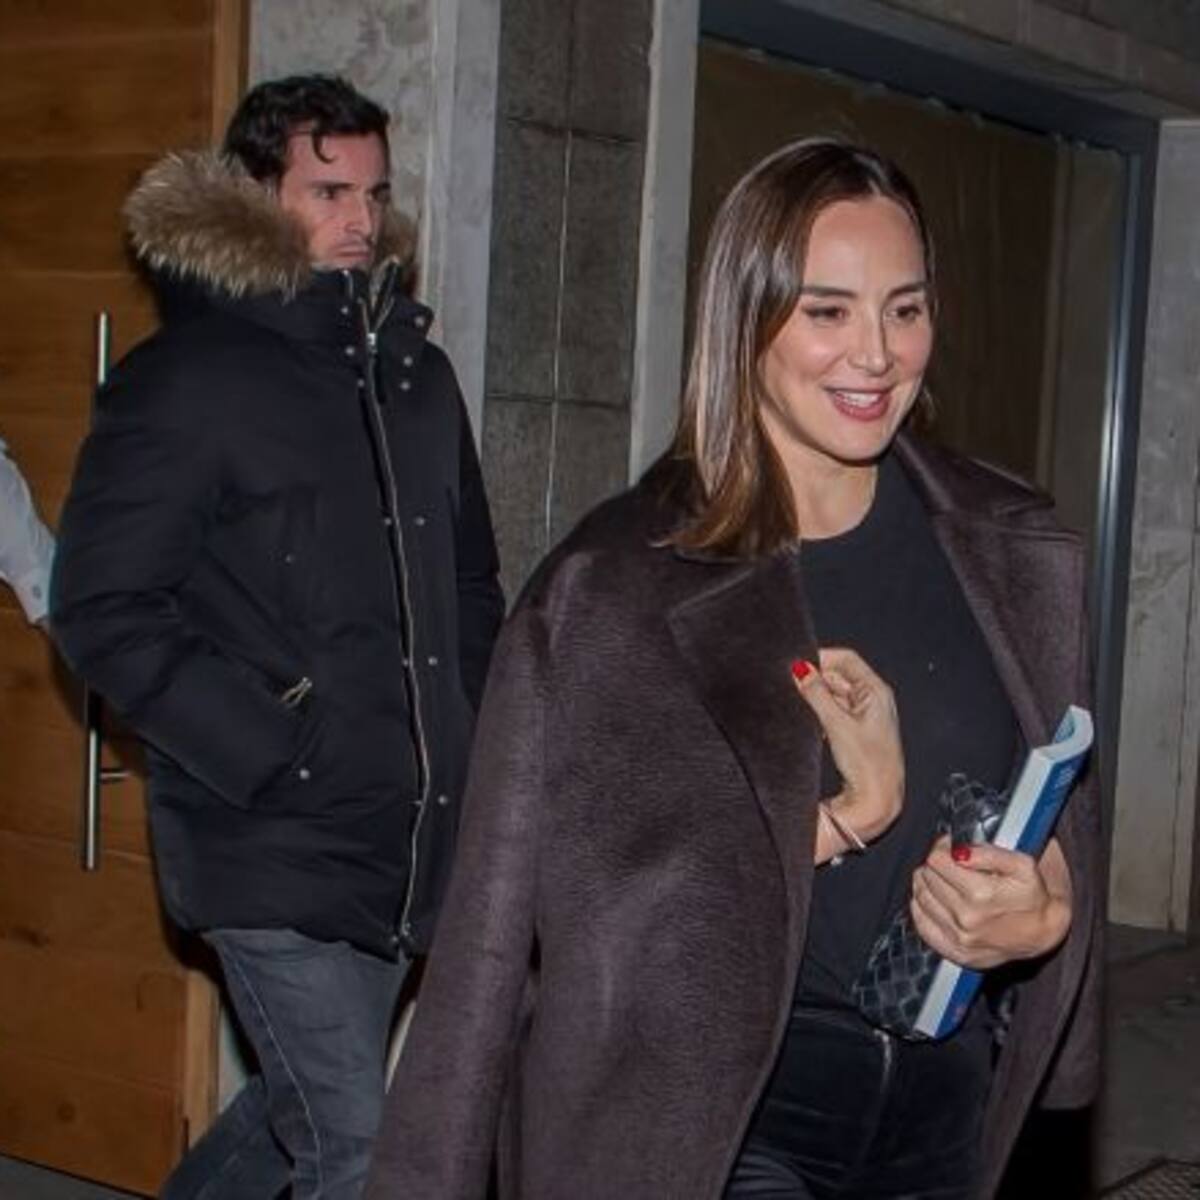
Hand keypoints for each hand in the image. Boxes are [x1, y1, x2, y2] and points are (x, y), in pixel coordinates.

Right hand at [791, 648, 903, 855]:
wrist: (877, 799)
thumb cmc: (868, 764)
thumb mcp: (836, 724)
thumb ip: (816, 694)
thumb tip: (800, 670)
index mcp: (876, 691)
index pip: (846, 659)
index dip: (822, 658)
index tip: (797, 663)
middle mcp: (873, 699)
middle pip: (840, 676)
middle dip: (816, 678)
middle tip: (792, 684)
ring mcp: (865, 715)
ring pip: (835, 694)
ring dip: (817, 697)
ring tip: (800, 704)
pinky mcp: (856, 730)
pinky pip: (835, 711)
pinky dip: (821, 712)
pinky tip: (811, 722)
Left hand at [910, 835, 1072, 968]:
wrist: (1043, 934)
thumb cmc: (1032, 896)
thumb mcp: (1021, 865)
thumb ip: (988, 853)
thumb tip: (959, 851)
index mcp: (981, 894)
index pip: (937, 861)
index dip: (941, 849)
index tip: (949, 848)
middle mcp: (966, 918)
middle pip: (926, 877)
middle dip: (935, 865)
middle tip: (948, 863)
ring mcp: (959, 939)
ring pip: (920, 898)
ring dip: (926, 884)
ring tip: (942, 879)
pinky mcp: (955, 953)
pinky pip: (922, 925)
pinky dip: (922, 909)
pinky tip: (935, 900)